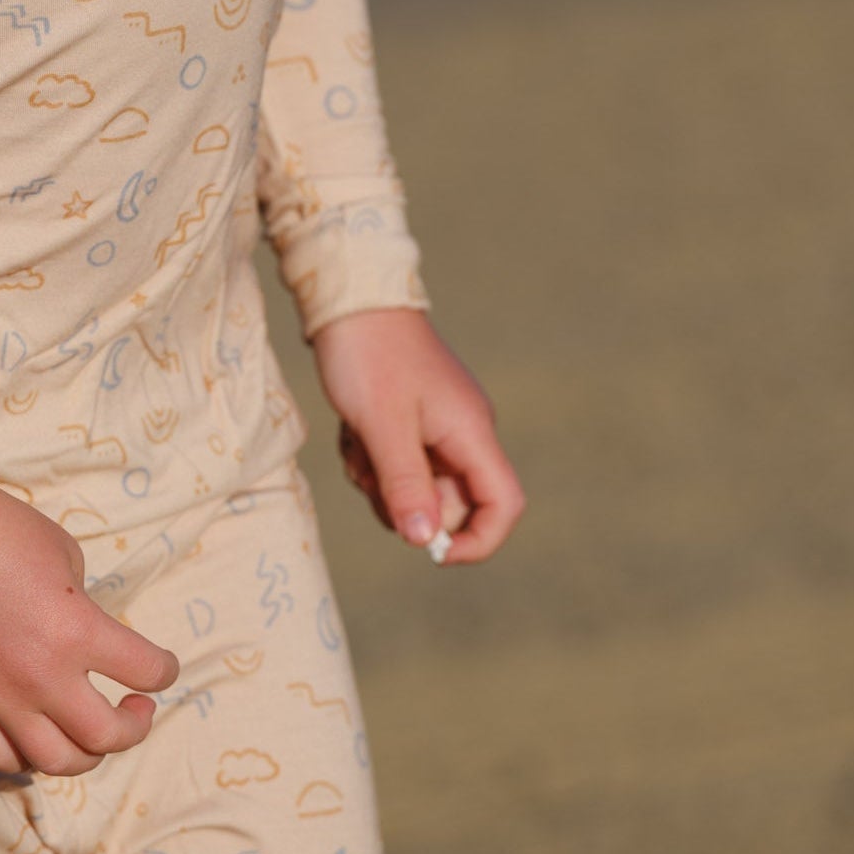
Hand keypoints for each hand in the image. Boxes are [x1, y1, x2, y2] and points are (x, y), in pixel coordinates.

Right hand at [0, 486, 179, 777]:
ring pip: (54, 762)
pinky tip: (37, 739)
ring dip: (85, 754)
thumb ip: (85, 607)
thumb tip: (90, 639)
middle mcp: (41, 676)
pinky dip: (25, 758)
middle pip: (105, 738)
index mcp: (77, 630)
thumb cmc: (0, 530)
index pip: (146, 670)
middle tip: (136, 707)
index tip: (162, 668)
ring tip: (88, 732)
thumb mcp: (66, 556)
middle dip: (134, 728)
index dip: (165, 671)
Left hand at [311, 307, 523, 563]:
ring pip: (418, 488)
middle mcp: (464, 432)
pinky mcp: (413, 422)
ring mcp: (439, 428)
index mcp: (471, 432)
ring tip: (357, 445)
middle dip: (407, 505)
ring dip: (382, 483)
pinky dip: (372, 461)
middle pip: (452, 504)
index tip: (432, 552)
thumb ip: (405, 485)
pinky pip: (399, 466)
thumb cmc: (368, 356)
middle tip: (369, 476)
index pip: (503, 504)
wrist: (350, 301)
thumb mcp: (382, 426)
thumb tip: (424, 541)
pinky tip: (353, 432)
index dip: (477, 540)